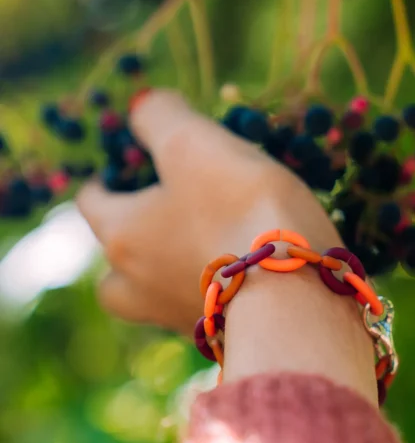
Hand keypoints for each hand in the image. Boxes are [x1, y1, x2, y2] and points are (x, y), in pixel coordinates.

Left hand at [77, 89, 341, 335]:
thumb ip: (160, 117)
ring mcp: (177, 318)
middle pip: (112, 276)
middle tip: (155, 229)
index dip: (102, 184)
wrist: (294, 295)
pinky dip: (207, 295)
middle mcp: (139, 286)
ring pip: (151, 303)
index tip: (119, 175)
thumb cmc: (239, 211)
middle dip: (126, 251)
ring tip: (193, 261)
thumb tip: (144, 106)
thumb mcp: (195, 144)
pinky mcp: (218, 336)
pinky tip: (236, 281)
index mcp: (124, 236)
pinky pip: (199, 314)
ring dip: (161, 282)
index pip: (92, 204)